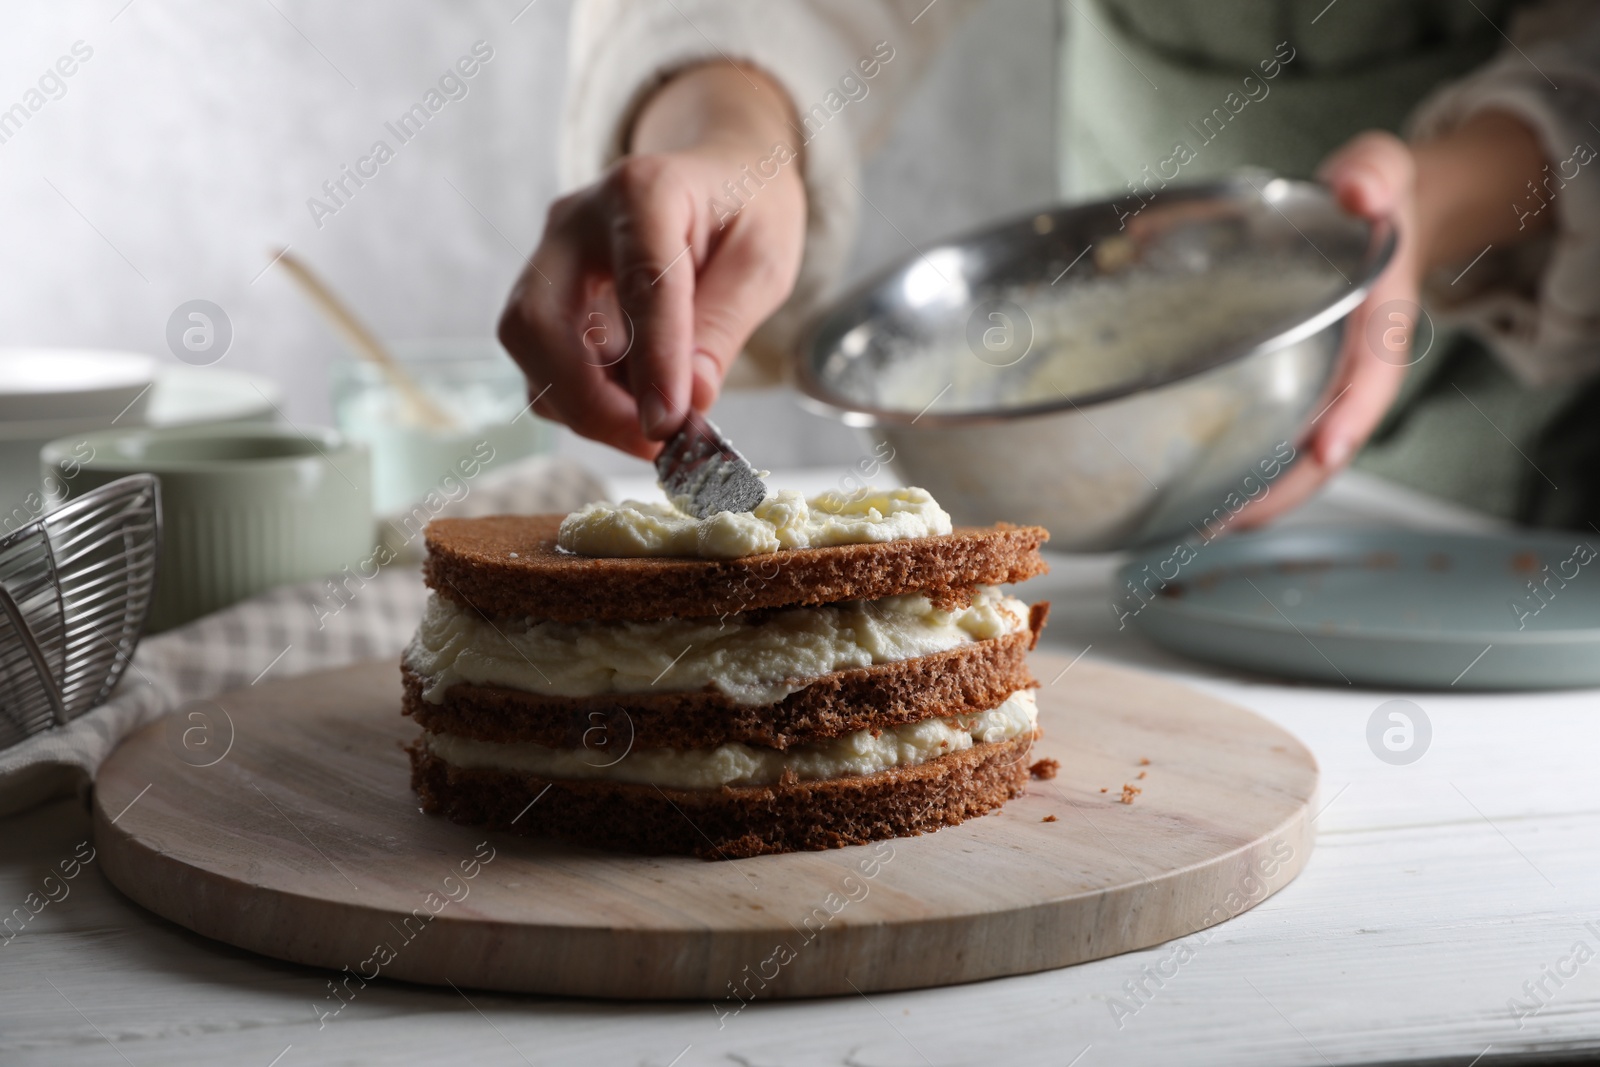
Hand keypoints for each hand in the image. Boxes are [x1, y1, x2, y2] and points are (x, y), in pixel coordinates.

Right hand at [497, 64, 805, 458]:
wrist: (714, 176)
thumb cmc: (745, 211)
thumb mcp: (763, 263)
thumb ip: (724, 326)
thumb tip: (690, 401)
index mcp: (645, 190)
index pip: (641, 283)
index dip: (654, 362)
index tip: (670, 426)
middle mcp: (575, 221)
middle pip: (542, 322)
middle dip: (591, 402)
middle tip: (656, 443)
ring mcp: (546, 257)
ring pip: (531, 351)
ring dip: (587, 407)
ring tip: (657, 425)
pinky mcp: (541, 294)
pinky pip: (542, 362)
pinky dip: (584, 399)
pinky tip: (636, 402)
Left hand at [1239, 112, 1551, 527]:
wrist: (1375, 217)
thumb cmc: (1371, 199)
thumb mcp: (1380, 171)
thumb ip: (1374, 175)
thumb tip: (1358, 190)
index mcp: (1379, 323)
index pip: (1373, 377)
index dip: (1352, 415)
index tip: (1326, 448)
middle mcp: (1351, 367)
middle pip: (1329, 444)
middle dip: (1286, 487)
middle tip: (1232, 517)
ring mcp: (1322, 384)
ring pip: (1296, 457)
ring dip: (1255, 496)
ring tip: (1201, 524)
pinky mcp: (1292, 387)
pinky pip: (1270, 438)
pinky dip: (1238, 471)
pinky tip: (1190, 496)